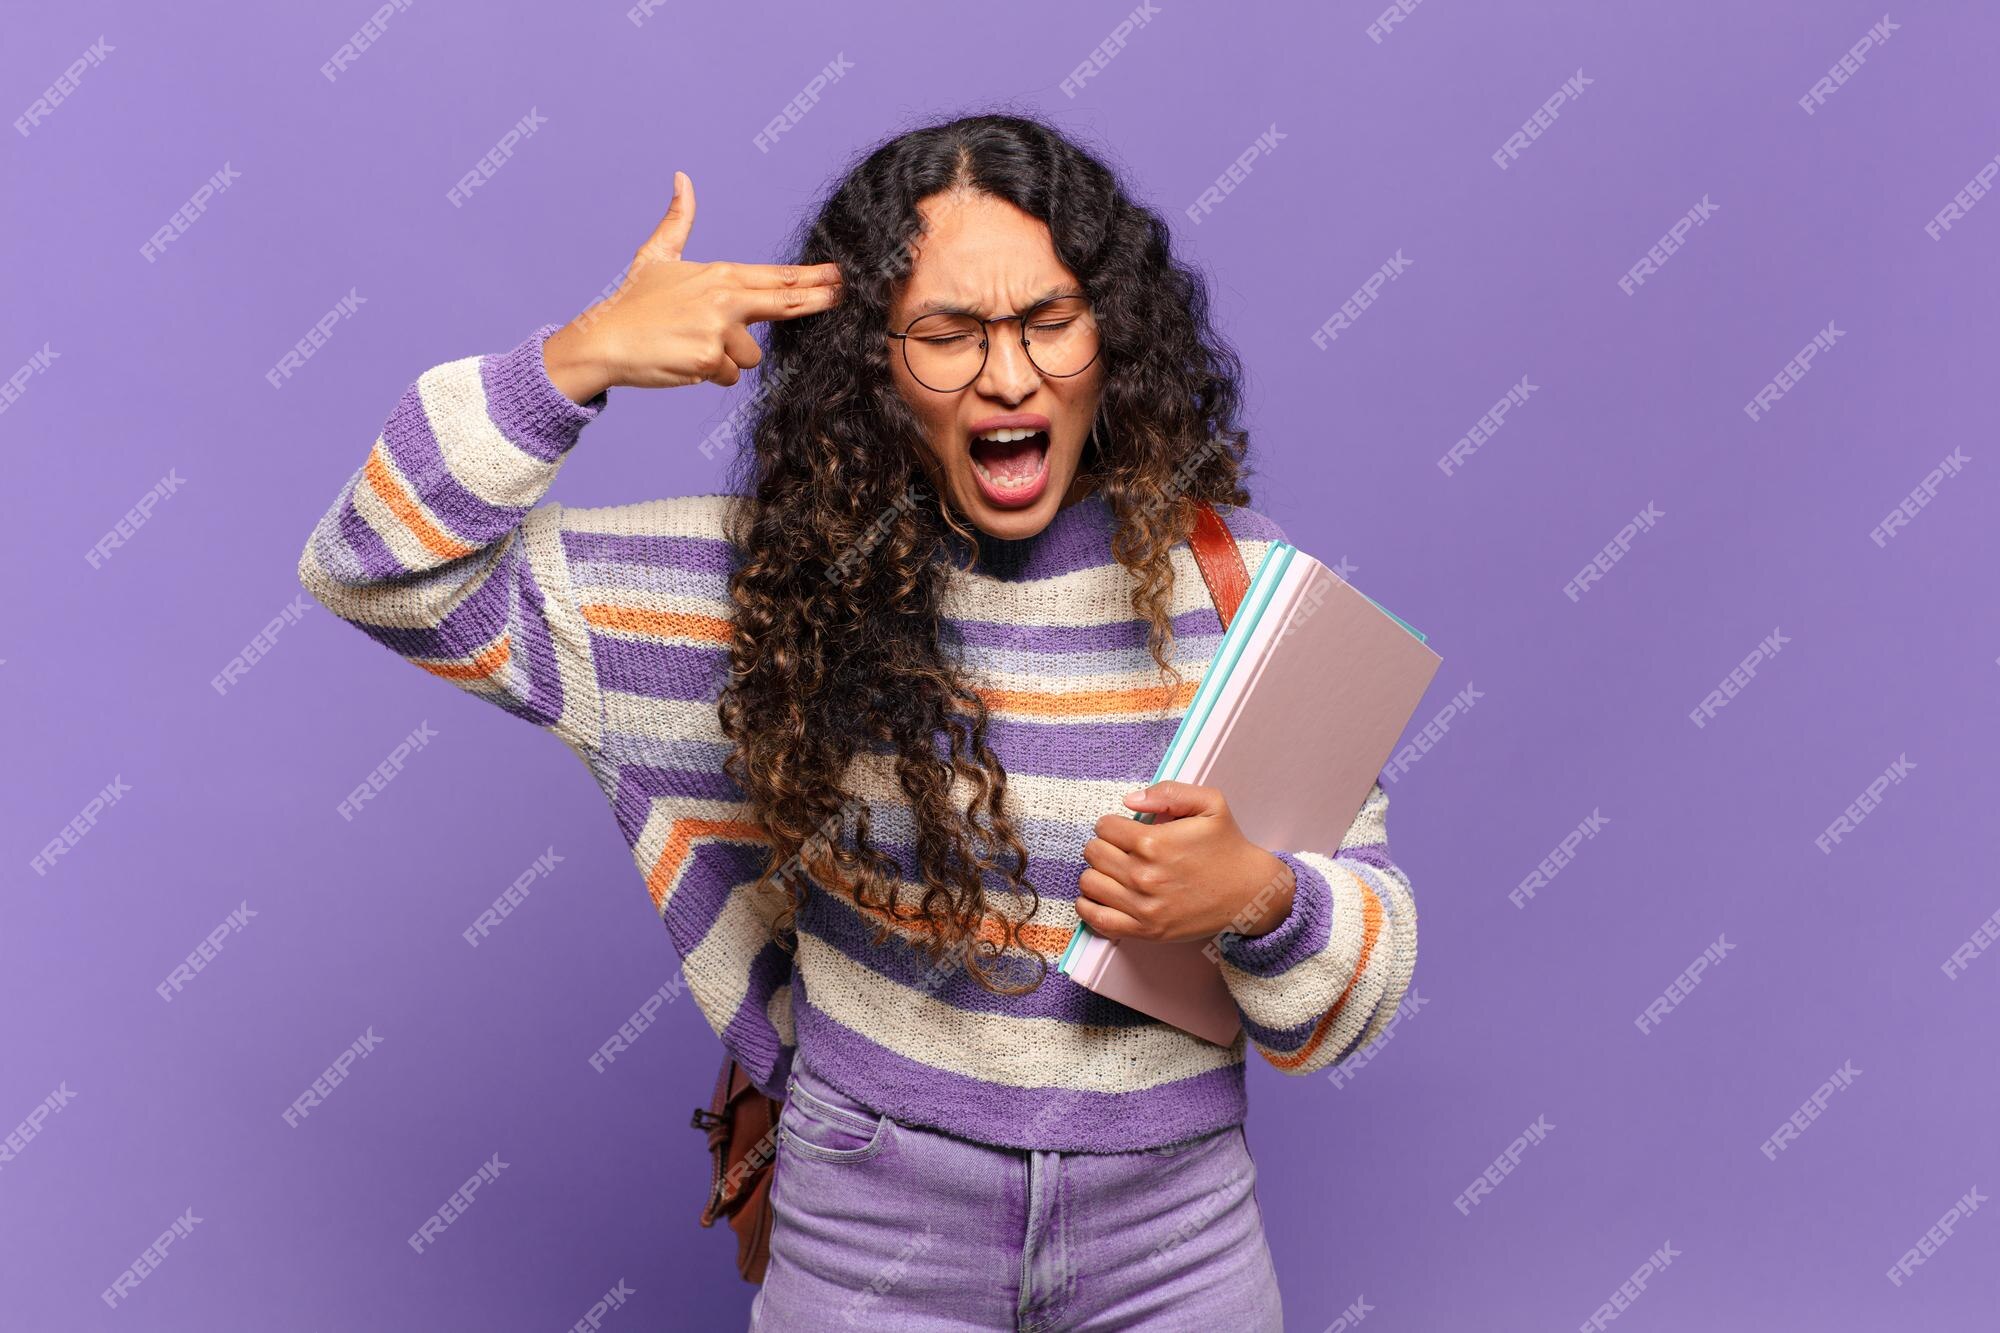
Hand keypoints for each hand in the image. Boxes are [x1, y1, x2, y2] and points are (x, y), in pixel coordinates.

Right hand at [542, 170, 843, 401]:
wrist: (603, 339)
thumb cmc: (633, 302)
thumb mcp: (656, 255)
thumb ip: (677, 220)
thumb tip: (682, 178)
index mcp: (719, 275)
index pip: (776, 277)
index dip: (811, 277)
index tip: (838, 276)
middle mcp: (725, 298)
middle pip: (785, 304)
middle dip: (818, 299)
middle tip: (843, 295)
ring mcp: (719, 329)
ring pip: (751, 356)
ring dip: (728, 358)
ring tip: (692, 345)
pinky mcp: (710, 359)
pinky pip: (730, 376)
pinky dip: (710, 375)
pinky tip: (684, 361)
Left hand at [1076, 780, 1296, 946]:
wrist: (1250, 892)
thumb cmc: (1228, 846)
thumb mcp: (1210, 804)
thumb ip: (1168, 793)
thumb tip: (1129, 801)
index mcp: (1154, 842)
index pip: (1104, 828)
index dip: (1113, 825)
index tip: (1124, 831)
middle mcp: (1144, 875)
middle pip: (1093, 854)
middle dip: (1104, 846)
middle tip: (1120, 850)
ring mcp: (1144, 906)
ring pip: (1090, 884)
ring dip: (1097, 873)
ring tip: (1113, 871)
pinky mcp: (1147, 930)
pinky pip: (1098, 919)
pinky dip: (1089, 907)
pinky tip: (1099, 896)